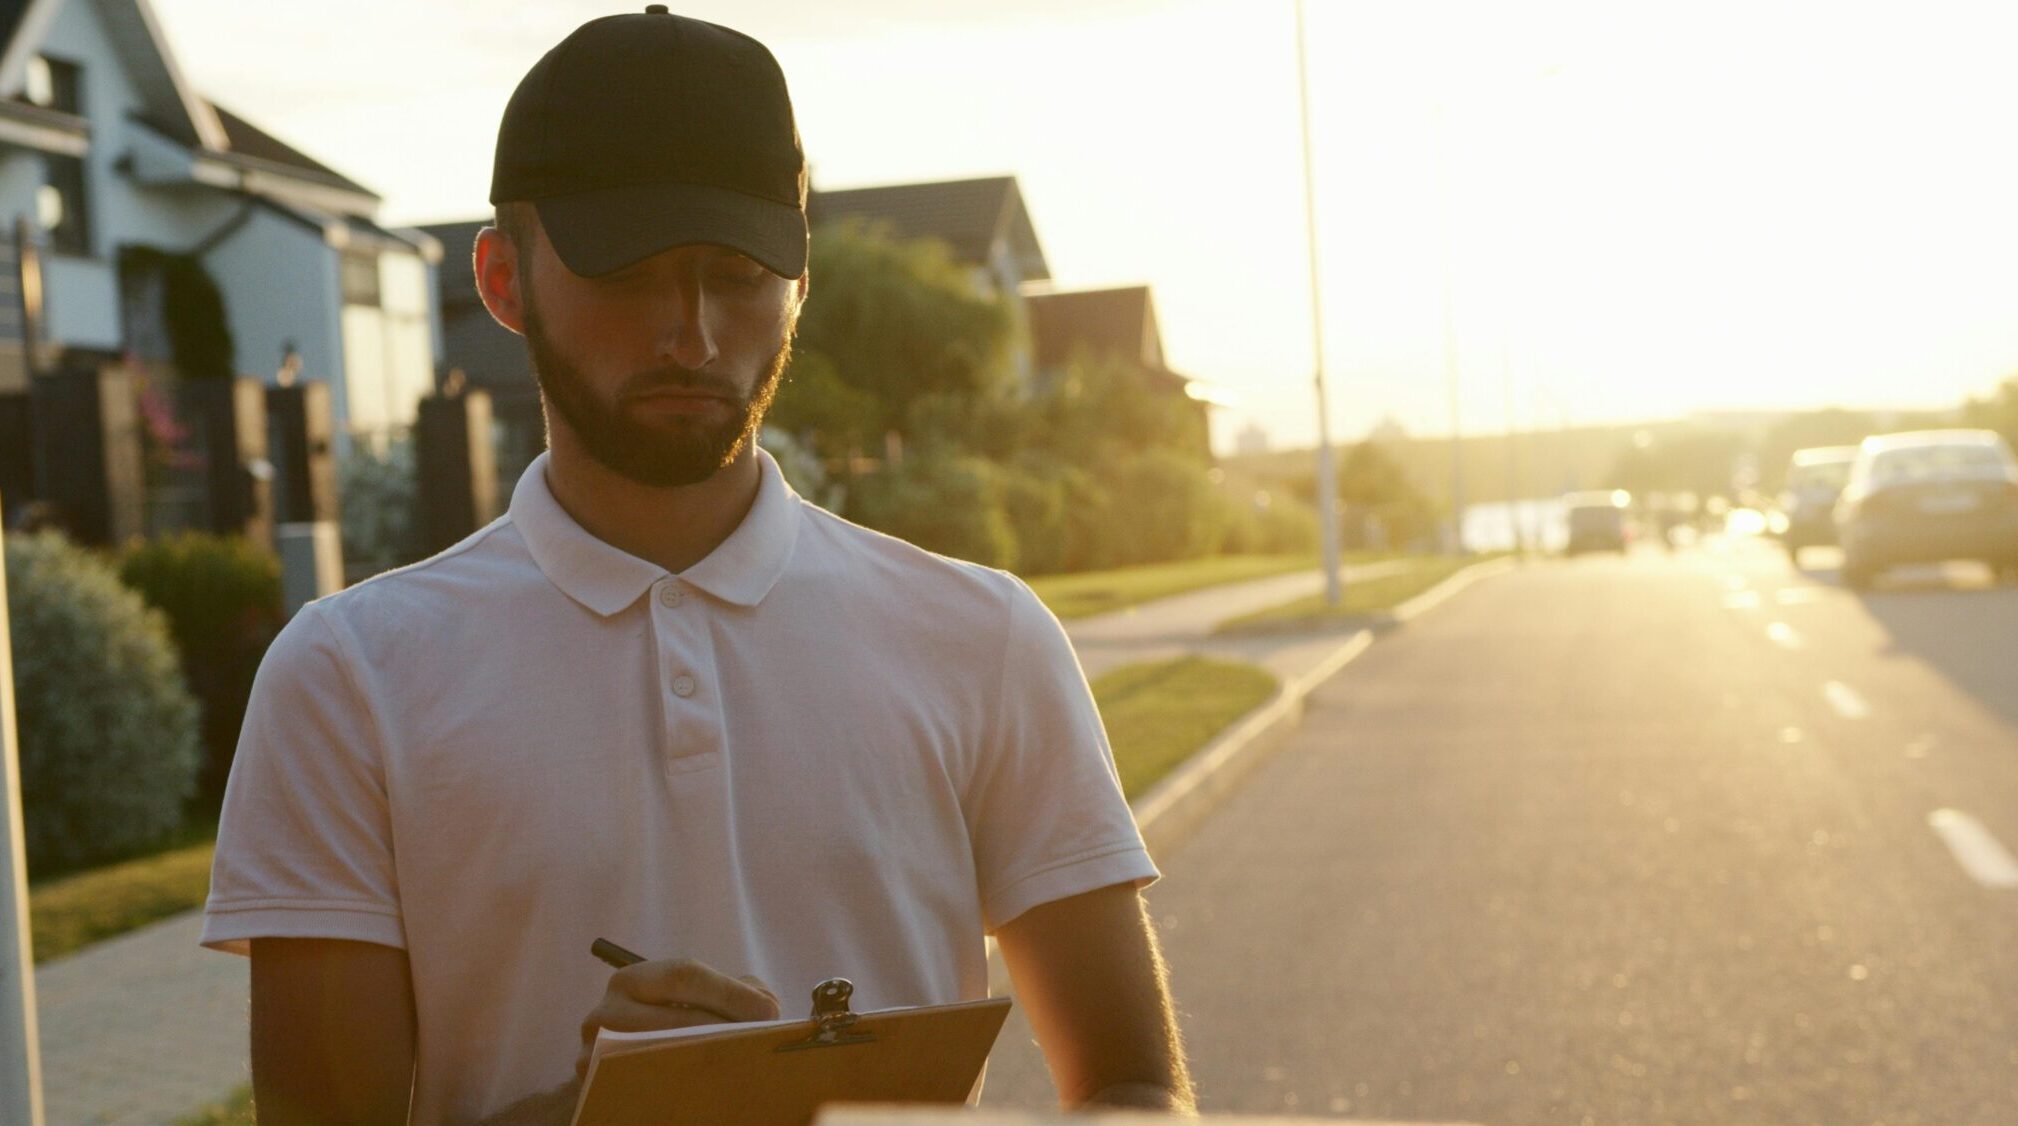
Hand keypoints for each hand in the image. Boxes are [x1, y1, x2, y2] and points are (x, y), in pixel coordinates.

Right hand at [576, 959, 780, 1078]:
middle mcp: (606, 1012)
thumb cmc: (674, 1024)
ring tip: (745, 1066)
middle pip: (672, 1020)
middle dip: (724, 1031)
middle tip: (763, 1044)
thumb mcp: (696, 999)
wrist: (624, 1063)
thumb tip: (767, 1007)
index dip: (730, 993)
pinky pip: (645, 1089)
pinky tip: (717, 1091)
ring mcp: (596, 1053)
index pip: (683, 976)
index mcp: (632, 980)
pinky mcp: (599, 1088)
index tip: (770, 1013)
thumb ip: (734, 992)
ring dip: (707, 1063)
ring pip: (658, 1057)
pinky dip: (683, 1090)